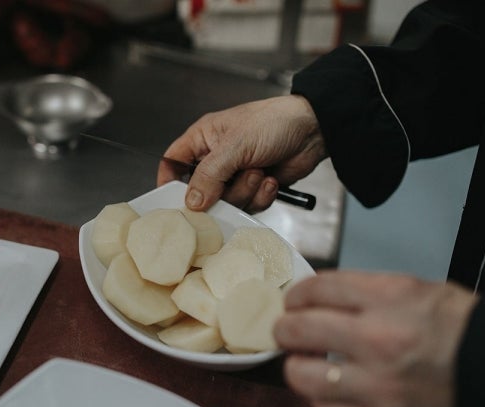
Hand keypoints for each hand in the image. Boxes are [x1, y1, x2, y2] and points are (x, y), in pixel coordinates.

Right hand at [159, 95, 327, 212]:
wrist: (314, 130)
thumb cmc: (273, 122)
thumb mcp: (235, 145)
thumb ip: (210, 175)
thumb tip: (191, 202)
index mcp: (203, 139)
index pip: (173, 163)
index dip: (169, 182)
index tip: (172, 202)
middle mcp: (216, 159)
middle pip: (200, 192)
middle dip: (219, 193)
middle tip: (231, 184)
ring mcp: (235, 176)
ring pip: (226, 202)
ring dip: (245, 192)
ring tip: (259, 173)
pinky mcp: (254, 188)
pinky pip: (248, 206)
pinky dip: (260, 196)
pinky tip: (271, 180)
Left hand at [273, 271, 478, 406]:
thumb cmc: (463, 331)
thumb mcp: (415, 289)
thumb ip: (363, 292)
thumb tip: (320, 298)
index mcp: (390, 299)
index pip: (317, 288)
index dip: (297, 294)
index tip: (294, 300)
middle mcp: (378, 340)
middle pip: (298, 328)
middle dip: (284, 327)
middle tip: (286, 329)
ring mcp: (376, 385)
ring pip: (301, 375)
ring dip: (297, 365)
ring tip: (306, 360)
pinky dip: (321, 397)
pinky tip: (330, 388)